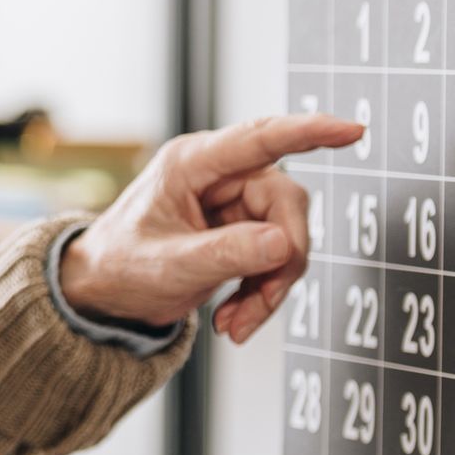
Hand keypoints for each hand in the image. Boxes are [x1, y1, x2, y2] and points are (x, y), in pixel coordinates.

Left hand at [57, 113, 364, 343]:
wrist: (104, 293)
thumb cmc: (120, 267)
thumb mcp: (168, 266)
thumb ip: (225, 254)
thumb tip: (284, 244)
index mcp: (191, 164)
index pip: (260, 139)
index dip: (308, 132)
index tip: (351, 130)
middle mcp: (218, 175)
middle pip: (285, 203)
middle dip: (281, 261)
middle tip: (257, 305)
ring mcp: (232, 202)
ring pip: (288, 237)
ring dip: (270, 287)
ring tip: (233, 324)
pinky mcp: (241, 230)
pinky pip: (277, 257)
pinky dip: (263, 293)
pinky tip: (233, 319)